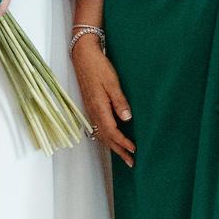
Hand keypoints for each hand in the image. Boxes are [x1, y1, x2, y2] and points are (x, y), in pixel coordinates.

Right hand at [70, 36, 134, 166]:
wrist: (83, 55)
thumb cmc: (98, 66)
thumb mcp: (112, 82)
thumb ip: (119, 101)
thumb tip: (127, 118)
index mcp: (99, 107)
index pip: (112, 131)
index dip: (123, 143)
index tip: (135, 150)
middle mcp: (93, 111)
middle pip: (106, 137)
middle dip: (118, 151)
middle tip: (131, 163)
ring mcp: (90, 109)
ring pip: (101, 133)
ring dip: (112, 146)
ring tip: (123, 156)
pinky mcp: (90, 105)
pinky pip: (98, 127)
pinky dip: (106, 137)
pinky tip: (111, 138)